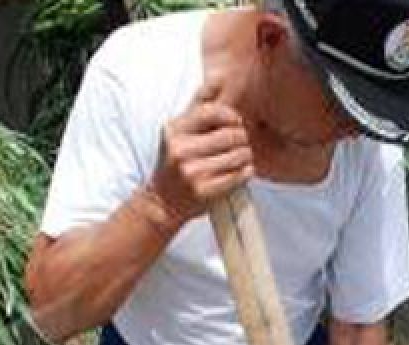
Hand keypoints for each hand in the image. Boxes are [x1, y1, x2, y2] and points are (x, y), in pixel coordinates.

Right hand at [148, 79, 253, 225]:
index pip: (213, 112)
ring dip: (246, 157)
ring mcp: (193, 172)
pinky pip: (241, 175)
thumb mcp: (179, 132)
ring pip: (241, 154)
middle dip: (242, 139)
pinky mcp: (206, 192)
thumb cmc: (176, 163)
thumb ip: (198, 106)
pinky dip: (246, 172)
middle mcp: (181, 150)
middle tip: (238, 146)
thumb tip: (218, 78)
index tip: (235, 125)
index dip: (231, 117)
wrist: (162, 202)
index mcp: (174, 130)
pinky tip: (238, 172)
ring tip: (238, 160)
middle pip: (233, 134)